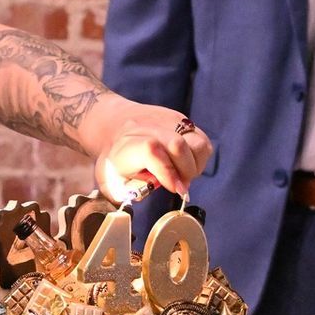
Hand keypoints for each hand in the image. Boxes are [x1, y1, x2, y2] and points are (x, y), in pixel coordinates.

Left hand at [86, 100, 212, 200]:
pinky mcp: (182, 120)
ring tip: (182, 173)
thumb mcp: (113, 181)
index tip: (175, 189)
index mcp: (128, 144)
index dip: (167, 172)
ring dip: (195, 165)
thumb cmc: (116, 160)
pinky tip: (186, 164)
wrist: (115, 127)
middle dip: (185, 172)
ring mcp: (168, 121)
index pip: (151, 150)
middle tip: (179, 186)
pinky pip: (202, 141)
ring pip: (198, 143)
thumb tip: (153, 193)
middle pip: (178, 145)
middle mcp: (149, 128)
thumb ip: (130, 192)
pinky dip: (199, 157)